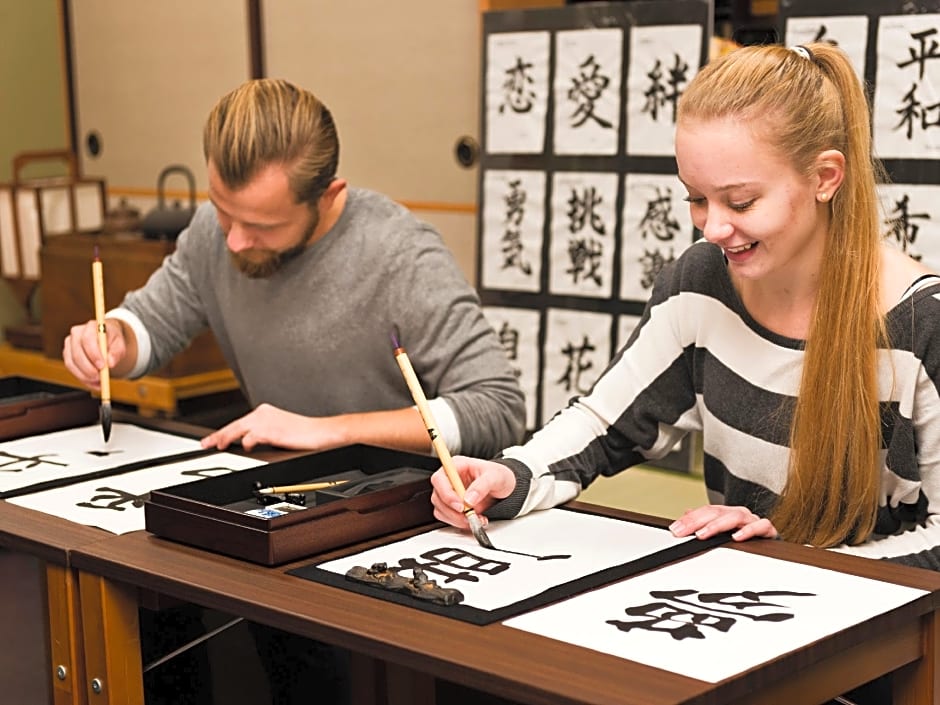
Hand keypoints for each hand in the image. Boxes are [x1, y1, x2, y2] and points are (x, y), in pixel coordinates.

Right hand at [62, 318, 127, 388]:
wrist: (106, 338)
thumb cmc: (112, 340)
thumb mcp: (120, 344)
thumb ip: (117, 352)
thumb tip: (110, 363)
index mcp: (91, 326)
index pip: (87, 339)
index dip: (93, 354)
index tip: (102, 366)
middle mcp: (76, 333)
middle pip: (77, 352)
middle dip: (88, 368)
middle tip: (99, 378)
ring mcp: (69, 344)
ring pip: (71, 362)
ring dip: (84, 375)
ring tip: (99, 382)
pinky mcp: (67, 354)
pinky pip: (71, 368)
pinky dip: (82, 378)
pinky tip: (94, 383)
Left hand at [201, 403, 344, 451]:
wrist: (321, 432)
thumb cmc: (305, 433)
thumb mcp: (280, 432)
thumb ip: (263, 435)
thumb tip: (249, 444)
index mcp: (265, 412)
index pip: (239, 423)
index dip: (223, 432)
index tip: (212, 440)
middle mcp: (263, 413)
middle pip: (234, 425)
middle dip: (218, 436)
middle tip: (205, 444)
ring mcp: (266, 421)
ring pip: (238, 430)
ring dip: (226, 439)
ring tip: (216, 446)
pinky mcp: (271, 430)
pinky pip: (251, 437)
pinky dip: (246, 443)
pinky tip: (246, 447)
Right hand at [430, 456, 515, 528]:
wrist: (506, 486)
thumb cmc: (500, 476)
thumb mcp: (495, 477)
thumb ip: (482, 486)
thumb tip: (469, 499)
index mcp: (457, 466)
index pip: (439, 479)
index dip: (446, 494)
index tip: (460, 506)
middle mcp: (450, 479)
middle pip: (438, 497)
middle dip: (452, 511)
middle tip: (469, 516)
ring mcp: (450, 493)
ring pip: (441, 510)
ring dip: (456, 519)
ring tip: (475, 518)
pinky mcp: (453, 506)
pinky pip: (448, 517)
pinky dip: (459, 522)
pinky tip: (473, 520)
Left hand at [668, 504, 778, 541]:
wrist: (772, 545)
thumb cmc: (745, 537)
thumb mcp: (721, 531)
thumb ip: (703, 523)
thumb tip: (684, 515)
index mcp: (727, 513)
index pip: (705, 511)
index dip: (689, 519)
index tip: (676, 529)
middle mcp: (739, 514)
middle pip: (716, 512)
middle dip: (697, 521)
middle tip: (683, 532)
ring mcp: (753, 520)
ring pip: (735, 517)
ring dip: (717, 526)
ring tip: (703, 534)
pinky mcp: (768, 530)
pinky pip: (761, 526)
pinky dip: (749, 530)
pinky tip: (737, 537)